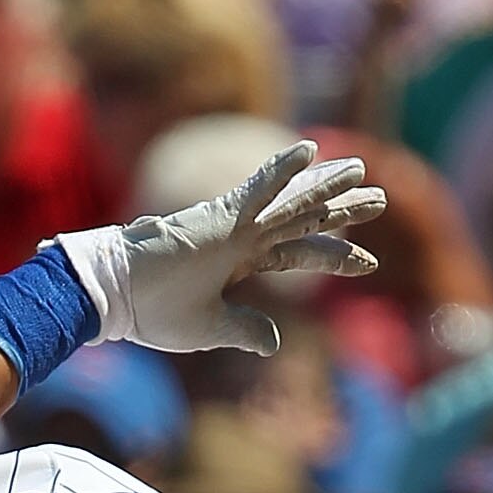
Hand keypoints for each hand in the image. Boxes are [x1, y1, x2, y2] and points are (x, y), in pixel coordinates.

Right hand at [52, 140, 384, 358]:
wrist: (114, 297)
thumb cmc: (152, 310)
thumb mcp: (209, 328)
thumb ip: (245, 329)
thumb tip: (277, 341)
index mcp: (239, 260)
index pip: (297, 252)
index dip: (334, 255)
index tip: (368, 262)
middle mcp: (242, 236)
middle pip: (303, 219)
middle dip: (341, 210)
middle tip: (378, 199)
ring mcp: (232, 224)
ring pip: (290, 201)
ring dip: (326, 185)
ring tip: (361, 172)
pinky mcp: (218, 219)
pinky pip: (256, 189)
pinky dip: (281, 171)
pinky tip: (309, 151)